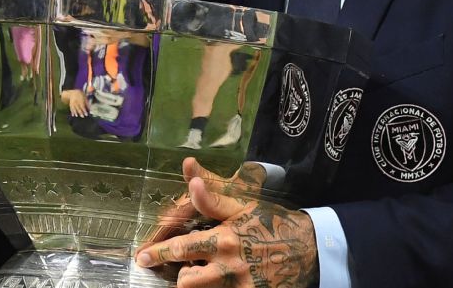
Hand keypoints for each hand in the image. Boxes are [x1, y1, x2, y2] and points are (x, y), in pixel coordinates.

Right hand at [60, 89, 87, 116]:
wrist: (73, 93)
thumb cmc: (81, 95)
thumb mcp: (85, 97)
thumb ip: (87, 103)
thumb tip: (90, 108)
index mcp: (80, 100)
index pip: (82, 106)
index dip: (84, 110)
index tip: (86, 114)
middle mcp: (76, 102)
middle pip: (78, 108)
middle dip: (80, 112)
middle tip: (83, 116)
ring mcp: (73, 103)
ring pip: (74, 109)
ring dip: (75, 113)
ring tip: (77, 116)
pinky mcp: (70, 105)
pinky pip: (71, 109)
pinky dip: (72, 112)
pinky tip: (73, 115)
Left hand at [136, 158, 317, 287]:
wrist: (310, 248)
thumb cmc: (272, 223)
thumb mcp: (244, 207)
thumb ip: (213, 198)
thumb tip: (191, 176)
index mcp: (224, 238)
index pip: (181, 248)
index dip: (158, 254)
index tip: (143, 258)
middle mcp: (229, 265)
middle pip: (187, 282)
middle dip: (182, 277)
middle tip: (187, 270)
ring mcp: (240, 285)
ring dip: (200, 285)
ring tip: (209, 274)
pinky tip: (228, 280)